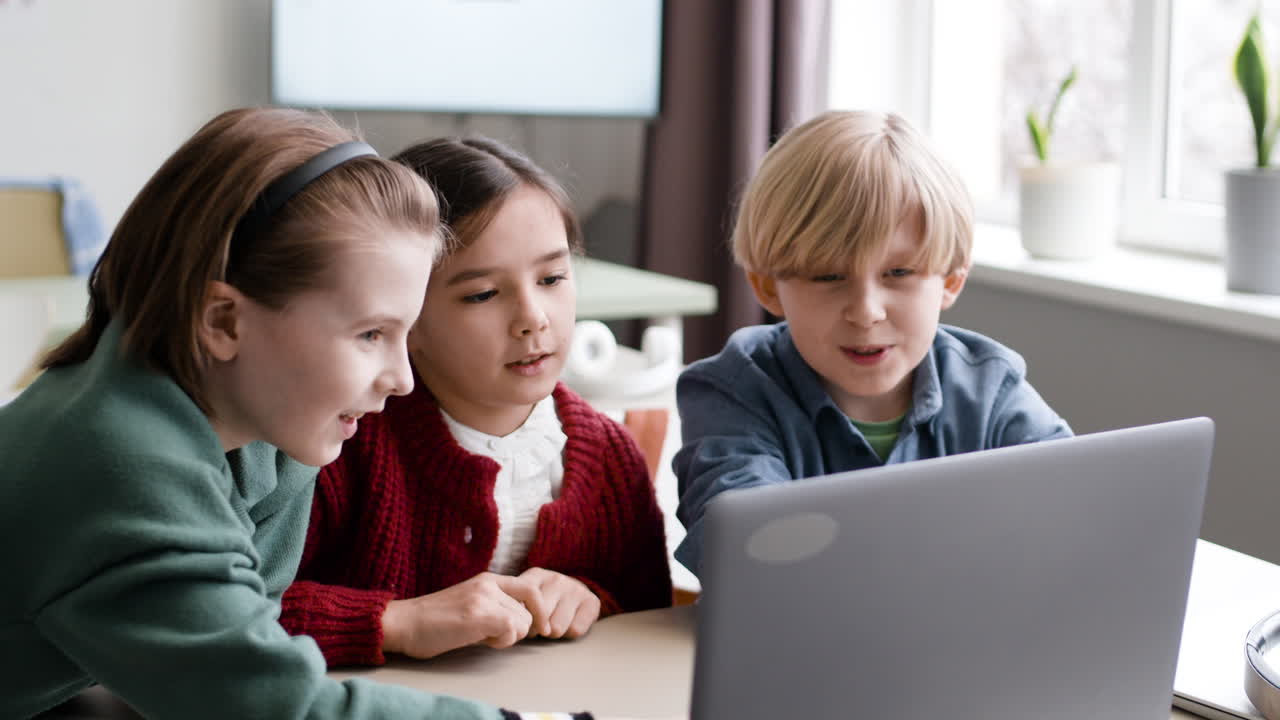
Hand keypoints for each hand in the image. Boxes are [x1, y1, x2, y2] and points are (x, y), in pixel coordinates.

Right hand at [380, 572, 538, 657]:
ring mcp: (483, 597)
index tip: (541, 629)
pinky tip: (480, 641)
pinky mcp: (478, 614)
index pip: (530, 589)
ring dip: (507, 638)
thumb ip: (495, 608)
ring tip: (480, 637)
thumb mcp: (470, 605)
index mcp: (488, 579)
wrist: (404, 623)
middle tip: (492, 637)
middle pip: (528, 612)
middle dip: (516, 631)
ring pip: (522, 623)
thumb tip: (520, 624)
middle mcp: (489, 584)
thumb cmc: (433, 622)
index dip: (540, 611)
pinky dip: (501, 641)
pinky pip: (511, 629)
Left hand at [517, 567, 600, 638]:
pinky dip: (570, 633)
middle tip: (541, 625)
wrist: (574, 592)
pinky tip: (569, 623)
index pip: (523, 605)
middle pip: (540, 620)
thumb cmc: (542, 600)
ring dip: (554, 633)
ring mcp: (575, 588)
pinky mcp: (592, 601)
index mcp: (535, 575)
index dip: (522, 620)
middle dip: (538, 629)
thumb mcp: (524, 597)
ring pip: (556, 628)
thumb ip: (514, 604)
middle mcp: (556, 579)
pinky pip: (575, 630)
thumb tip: (509, 622)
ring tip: (554, 624)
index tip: (524, 623)